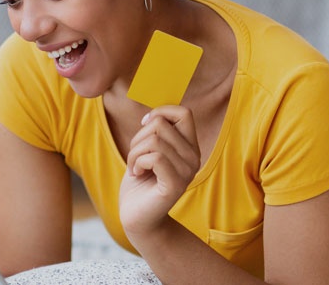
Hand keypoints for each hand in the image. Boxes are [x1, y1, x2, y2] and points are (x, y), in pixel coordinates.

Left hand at [119, 106, 199, 234]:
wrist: (136, 216)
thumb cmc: (141, 181)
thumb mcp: (149, 149)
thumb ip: (157, 132)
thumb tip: (153, 114)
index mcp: (190, 146)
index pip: (183, 112)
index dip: (160, 112)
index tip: (144, 126)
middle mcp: (194, 157)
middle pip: (161, 124)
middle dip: (138, 137)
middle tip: (135, 156)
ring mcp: (187, 172)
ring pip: (154, 140)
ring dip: (134, 152)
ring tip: (134, 167)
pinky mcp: (175, 185)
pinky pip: (154, 158)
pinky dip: (137, 162)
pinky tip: (136, 174)